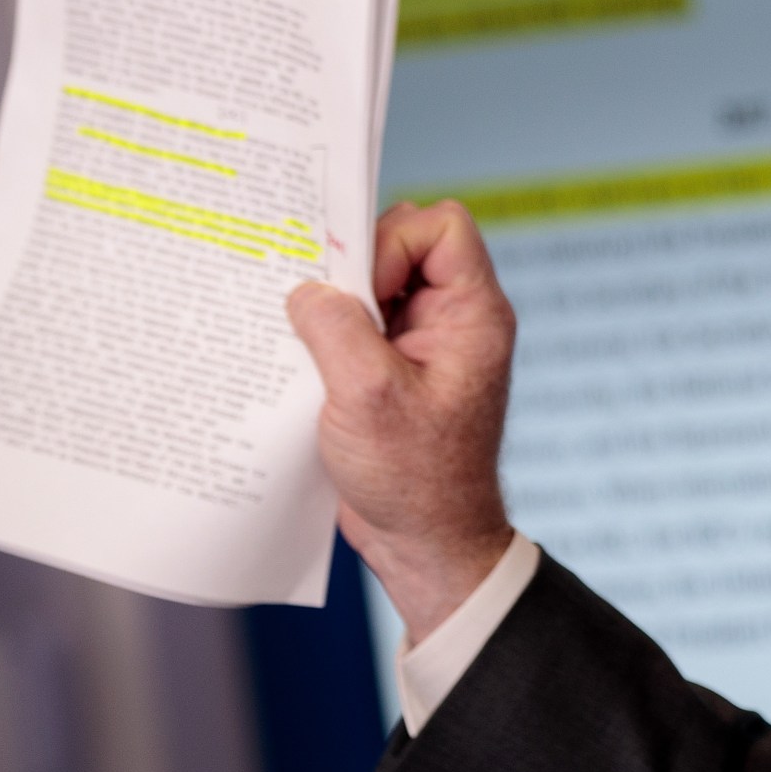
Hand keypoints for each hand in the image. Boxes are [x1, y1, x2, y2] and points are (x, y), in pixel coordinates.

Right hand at [288, 200, 516, 641]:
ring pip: (377, 286)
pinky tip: (297, 357)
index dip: (394, 240)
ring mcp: (425, 345)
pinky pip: (361, 325)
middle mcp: (455, 321)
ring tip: (299, 333)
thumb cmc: (415, 479)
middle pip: (405, 246)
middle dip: (353, 266)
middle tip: (315, 307)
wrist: (426, 544)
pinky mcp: (394, 370)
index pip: (443, 227)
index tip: (361, 293)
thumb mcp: (368, 396)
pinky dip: (329, 332)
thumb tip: (307, 288)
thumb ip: (337, 329)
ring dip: (335, 303)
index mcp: (473, 316)